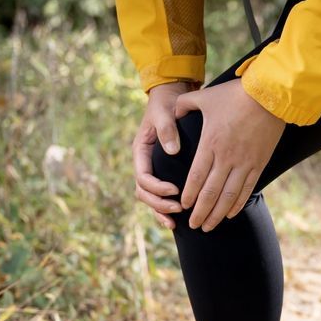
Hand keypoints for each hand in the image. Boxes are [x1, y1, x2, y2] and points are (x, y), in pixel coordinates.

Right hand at [133, 81, 196, 228]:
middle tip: (178, 208)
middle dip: (159, 204)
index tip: (175, 190)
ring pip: (149, 198)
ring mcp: (152, 170)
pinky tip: (176, 220)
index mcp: (141, 151)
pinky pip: (159, 196)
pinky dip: (164, 209)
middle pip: (143, 192)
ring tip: (175, 222)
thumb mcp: (164, 113)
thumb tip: (172, 150)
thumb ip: (167, 129)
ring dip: (160, 211)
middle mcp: (144, 164)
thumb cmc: (166, 104)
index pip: (143, 177)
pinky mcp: (162, 174)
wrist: (171, 98)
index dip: (157, 187)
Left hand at [174, 80, 284, 230]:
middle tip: (193, 226)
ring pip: (228, 196)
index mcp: (210, 144)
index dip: (189, 195)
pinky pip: (247, 190)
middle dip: (200, 212)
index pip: (196, 177)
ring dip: (217, 214)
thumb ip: (184, 105)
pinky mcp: (259, 163)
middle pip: (210, 192)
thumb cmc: (235, 94)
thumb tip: (173, 112)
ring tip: (208, 226)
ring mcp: (244, 163)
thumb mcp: (205, 97)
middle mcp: (226, 158)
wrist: (270, 94)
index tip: (184, 207)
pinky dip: (237, 204)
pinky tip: (230, 214)